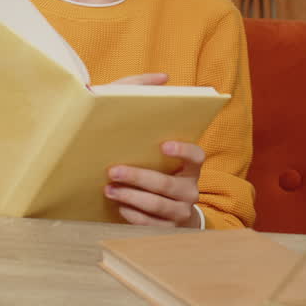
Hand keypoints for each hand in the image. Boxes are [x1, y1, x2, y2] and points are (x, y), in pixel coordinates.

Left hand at [99, 72, 202, 227]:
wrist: (164, 208)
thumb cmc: (154, 162)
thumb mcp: (152, 135)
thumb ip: (150, 100)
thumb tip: (162, 76)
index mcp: (190, 166)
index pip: (196, 157)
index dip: (183, 150)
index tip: (163, 144)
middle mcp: (190, 190)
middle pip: (167, 185)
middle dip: (139, 178)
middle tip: (113, 171)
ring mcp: (180, 212)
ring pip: (157, 207)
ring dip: (131, 197)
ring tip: (109, 189)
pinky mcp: (166, 230)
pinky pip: (149, 224)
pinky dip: (132, 215)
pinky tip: (118, 206)